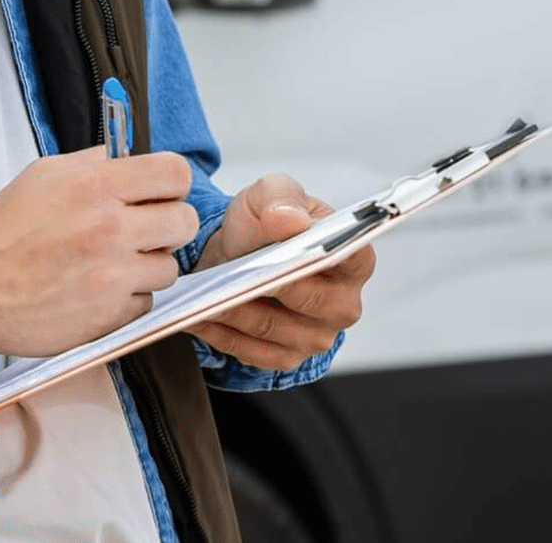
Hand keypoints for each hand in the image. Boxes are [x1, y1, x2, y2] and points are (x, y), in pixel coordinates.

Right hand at [0, 148, 198, 375]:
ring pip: (169, 267)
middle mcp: (111, 229)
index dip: (172, 182)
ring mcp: (113, 276)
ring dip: (148, 264)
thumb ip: (96, 163)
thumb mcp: (45, 174)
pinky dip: (129, 297)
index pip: (174, 173)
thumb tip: (130, 158)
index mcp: (96, 186)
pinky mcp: (109, 317)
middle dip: (168, 223)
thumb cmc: (4, 231)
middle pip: (184, 221)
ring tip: (114, 261)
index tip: (161, 190)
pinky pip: (146, 302)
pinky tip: (99, 288)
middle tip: (145, 227)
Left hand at [187, 174, 373, 370]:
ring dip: (234, 310)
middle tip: (232, 274)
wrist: (240, 253)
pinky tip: (198, 314)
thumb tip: (289, 219)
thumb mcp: (270, 194)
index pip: (351, 257)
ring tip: (203, 294)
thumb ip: (280, 198)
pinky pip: (249, 349)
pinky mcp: (286, 357)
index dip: (320, 254)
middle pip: (304, 297)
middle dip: (265, 283)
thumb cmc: (265, 225)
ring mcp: (316, 336)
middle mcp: (342, 304)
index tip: (287, 250)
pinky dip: (221, 332)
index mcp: (353, 258)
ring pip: (270, 326)